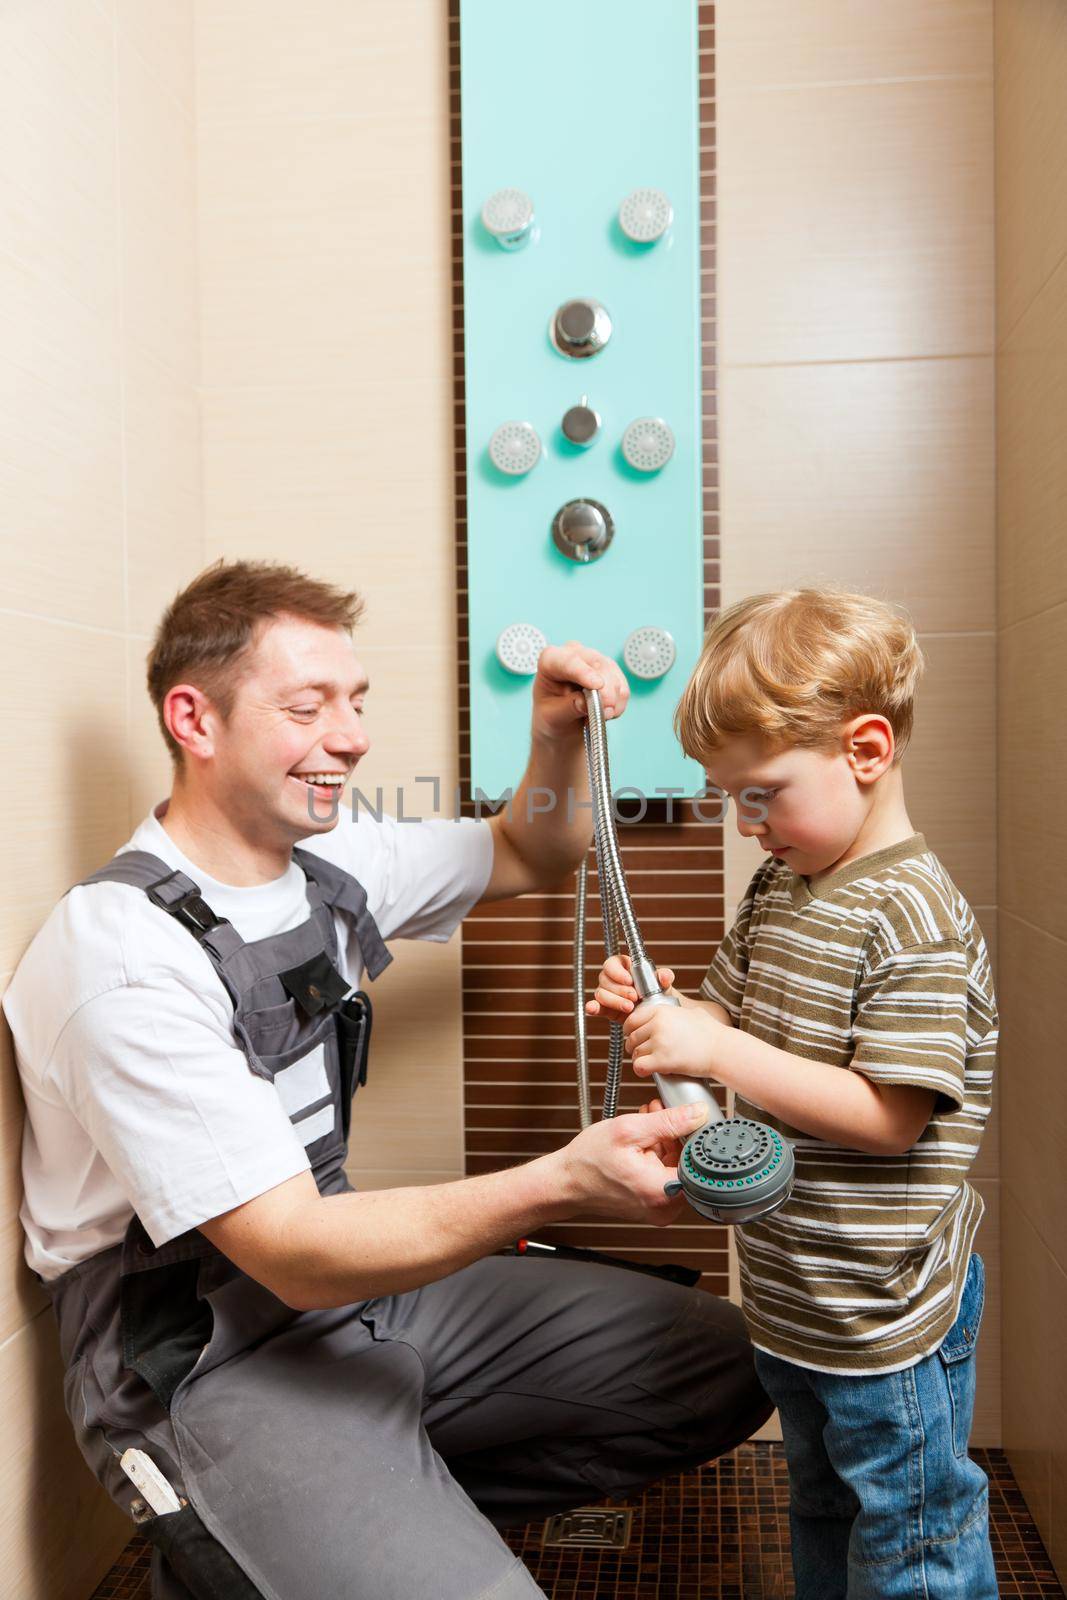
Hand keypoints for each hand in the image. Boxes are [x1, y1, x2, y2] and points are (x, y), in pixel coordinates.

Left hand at [531, 641, 628, 741]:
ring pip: (614, 678)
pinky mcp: (612, 672)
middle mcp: (574, 654)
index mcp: (551, 660)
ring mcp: (595, 661)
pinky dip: (618, 706)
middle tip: (604, 714)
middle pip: (597, 666)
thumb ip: (568, 708)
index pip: (568, 661)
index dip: (584, 672)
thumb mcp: (552, 717)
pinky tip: (604, 713)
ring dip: (611, 703)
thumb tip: (586, 702)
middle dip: (604, 692)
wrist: (562, 723)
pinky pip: (622, 689)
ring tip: (594, 718)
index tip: (597, 685)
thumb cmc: (551, 716)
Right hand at [552, 1100, 707, 1224]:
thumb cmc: (587, 1162)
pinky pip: (667, 1177)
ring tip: (645, 1125)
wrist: (566, 1183)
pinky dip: (658, 1157)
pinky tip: (644, 1141)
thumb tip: (698, 1113)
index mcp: (662, 1191)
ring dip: (666, 1144)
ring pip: (678, 1168)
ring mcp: (659, 1209)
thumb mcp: (629, 1130)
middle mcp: (665, 1207)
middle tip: (658, 1114)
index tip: (682, 1117)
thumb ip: (668, 1121)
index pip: (699, 1159)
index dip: (693, 1133)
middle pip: (689, 1164)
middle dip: (676, 1135)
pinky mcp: (654, 1206)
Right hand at [585, 952, 674, 1020]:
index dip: (618, 971)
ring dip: (614, 1001)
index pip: (612, 963)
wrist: (656, 1014)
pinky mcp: (606, 1008)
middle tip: (634, 997)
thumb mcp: (662, 983)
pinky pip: (595, 1006)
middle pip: (605, 979)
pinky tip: (594, 1009)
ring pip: (601, 993)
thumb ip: (665, 976)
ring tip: (630, 1008)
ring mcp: (608, 994)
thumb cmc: (657, 993)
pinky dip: (593, 1007)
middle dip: (620, 990)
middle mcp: (613, 979)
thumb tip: (663, 976)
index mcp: (624, 967)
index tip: (629, 980)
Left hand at [624, 1002, 727, 1082]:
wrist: (722, 1050)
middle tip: (645, 1052)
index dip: (631, 1030)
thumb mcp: (691, 1012)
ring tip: (651, 1061)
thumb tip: (670, 1012)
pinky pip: (639, 1066)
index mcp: (661, 1011)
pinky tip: (648, 1070)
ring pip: (635, 1053)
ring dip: (641, 1059)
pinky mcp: (662, 1060)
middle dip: (635, 1047)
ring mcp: (659, 1042)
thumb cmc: (711, 1033)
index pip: (632, 1019)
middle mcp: (657, 1024)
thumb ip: (675, 1011)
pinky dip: (641, 1070)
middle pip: (632, 1038)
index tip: (635, 1036)